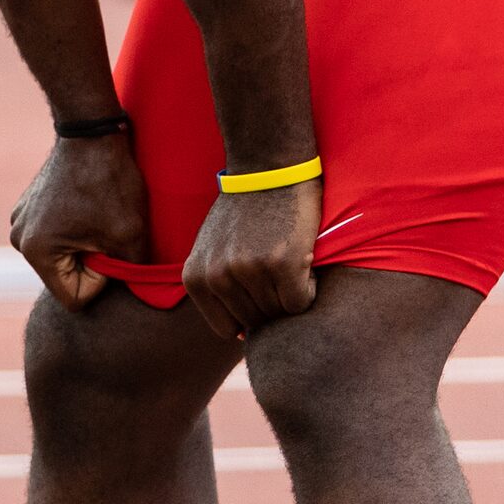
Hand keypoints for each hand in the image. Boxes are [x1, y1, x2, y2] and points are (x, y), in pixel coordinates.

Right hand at [9, 132, 151, 310]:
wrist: (91, 130)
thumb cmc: (110, 181)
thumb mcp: (131, 235)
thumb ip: (132, 274)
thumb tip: (133, 292)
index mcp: (37, 251)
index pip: (75, 298)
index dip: (101, 280)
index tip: (111, 247)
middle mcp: (19, 239)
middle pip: (65, 279)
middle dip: (92, 263)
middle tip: (108, 230)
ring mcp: (19, 222)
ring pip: (61, 259)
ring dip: (83, 246)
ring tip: (98, 216)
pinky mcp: (27, 208)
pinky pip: (54, 238)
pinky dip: (73, 230)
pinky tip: (87, 206)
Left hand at [179, 178, 320, 340]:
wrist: (267, 168)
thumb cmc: (243, 210)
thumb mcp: (212, 248)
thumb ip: (216, 288)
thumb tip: (239, 335)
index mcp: (195, 277)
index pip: (226, 328)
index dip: (248, 316)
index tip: (259, 292)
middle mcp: (217, 277)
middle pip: (255, 322)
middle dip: (271, 304)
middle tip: (277, 270)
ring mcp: (248, 271)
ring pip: (279, 314)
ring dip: (291, 294)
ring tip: (287, 259)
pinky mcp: (282, 264)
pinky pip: (301, 302)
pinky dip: (309, 288)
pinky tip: (302, 260)